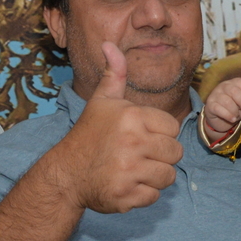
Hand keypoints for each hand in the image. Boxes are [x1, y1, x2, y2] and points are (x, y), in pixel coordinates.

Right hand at [58, 42, 182, 213]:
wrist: (66, 174)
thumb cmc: (88, 135)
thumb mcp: (101, 101)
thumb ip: (114, 73)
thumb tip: (109, 44)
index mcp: (132, 117)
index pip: (172, 128)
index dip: (159, 133)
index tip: (140, 136)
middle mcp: (132, 144)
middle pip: (175, 153)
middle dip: (160, 155)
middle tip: (138, 155)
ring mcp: (129, 172)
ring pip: (168, 176)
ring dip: (154, 175)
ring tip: (134, 169)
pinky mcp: (126, 196)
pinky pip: (154, 196)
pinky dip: (143, 194)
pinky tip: (127, 184)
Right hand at [203, 78, 240, 135]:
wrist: (220, 119)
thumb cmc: (233, 108)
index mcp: (232, 83)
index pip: (240, 82)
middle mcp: (223, 86)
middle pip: (234, 91)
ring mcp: (215, 95)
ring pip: (227, 102)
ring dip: (235, 111)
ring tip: (237, 116)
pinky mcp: (209, 105)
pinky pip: (219, 109)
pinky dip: (228, 116)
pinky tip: (232, 119)